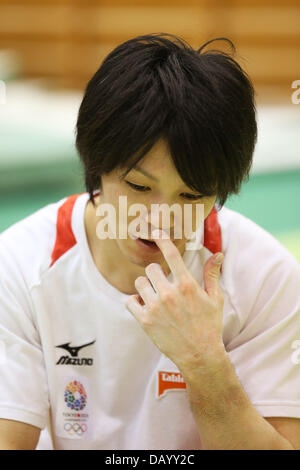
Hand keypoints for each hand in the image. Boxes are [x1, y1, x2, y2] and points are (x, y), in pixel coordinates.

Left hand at [125, 229, 224, 373]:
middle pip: (151, 268)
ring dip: (145, 287)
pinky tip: (145, 306)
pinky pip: (130, 302)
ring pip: (139, 283)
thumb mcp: (215, 299)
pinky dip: (135, 302)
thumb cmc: (209, 326)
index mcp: (187, 285)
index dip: (161, 238)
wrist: (199, 355)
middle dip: (156, 274)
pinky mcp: (145, 321)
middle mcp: (169, 293)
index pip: (171, 254)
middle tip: (163, 285)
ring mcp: (155, 307)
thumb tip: (218, 254)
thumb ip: (211, 274)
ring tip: (155, 297)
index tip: (155, 231)